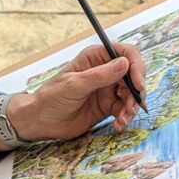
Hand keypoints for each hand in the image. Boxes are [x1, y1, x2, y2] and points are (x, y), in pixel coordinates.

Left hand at [0, 42, 146, 149]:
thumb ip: (99, 76)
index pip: (126, 53)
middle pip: (133, 75)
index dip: (136, 66)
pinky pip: (124, 109)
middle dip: (136, 91)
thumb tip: (124, 63)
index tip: (138, 84)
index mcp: (96, 57)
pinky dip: (125, 117)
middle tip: (132, 107)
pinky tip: (118, 125)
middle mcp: (105, 71)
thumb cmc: (51, 98)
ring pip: (131, 94)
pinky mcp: (108, 106)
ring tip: (123, 119)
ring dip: (132, 107)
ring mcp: (108, 89)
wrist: (41, 121)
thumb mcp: (74, 85)